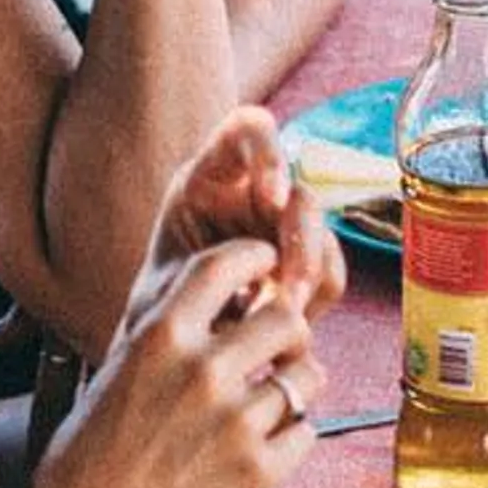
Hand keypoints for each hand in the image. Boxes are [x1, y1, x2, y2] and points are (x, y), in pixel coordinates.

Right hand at [31, 233, 314, 487]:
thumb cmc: (91, 458)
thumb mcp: (116, 376)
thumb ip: (164, 336)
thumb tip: (209, 298)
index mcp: (159, 339)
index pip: (224, 267)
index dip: (255, 258)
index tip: (269, 264)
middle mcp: (202, 371)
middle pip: (286, 320)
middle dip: (290, 332)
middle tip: (283, 349)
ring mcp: (235, 422)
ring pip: (307, 377)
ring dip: (297, 385)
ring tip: (275, 402)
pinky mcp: (259, 471)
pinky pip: (305, 432)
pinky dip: (292, 438)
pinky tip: (264, 449)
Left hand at [157, 104, 343, 325]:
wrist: (169, 355)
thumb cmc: (158, 314)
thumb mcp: (165, 291)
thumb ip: (206, 278)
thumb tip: (269, 272)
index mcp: (207, 180)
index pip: (248, 131)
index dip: (270, 154)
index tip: (275, 198)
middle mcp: (252, 196)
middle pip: (300, 193)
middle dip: (301, 241)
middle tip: (289, 290)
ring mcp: (283, 230)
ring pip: (323, 236)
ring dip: (310, 276)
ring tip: (278, 315)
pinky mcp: (305, 266)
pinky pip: (329, 274)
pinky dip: (314, 300)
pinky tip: (283, 324)